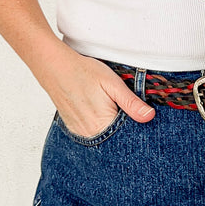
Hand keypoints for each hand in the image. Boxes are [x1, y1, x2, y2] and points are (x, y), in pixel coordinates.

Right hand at [39, 43, 154, 137]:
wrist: (55, 67)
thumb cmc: (83, 72)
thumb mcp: (112, 83)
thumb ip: (131, 103)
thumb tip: (149, 116)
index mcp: (102, 124)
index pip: (128, 135)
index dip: (135, 122)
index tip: (137, 111)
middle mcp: (90, 134)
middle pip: (116, 137)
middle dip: (123, 124)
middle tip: (119, 103)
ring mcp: (80, 133)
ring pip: (104, 136)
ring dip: (111, 124)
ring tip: (106, 104)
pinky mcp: (74, 128)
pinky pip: (92, 132)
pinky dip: (99, 125)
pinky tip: (98, 109)